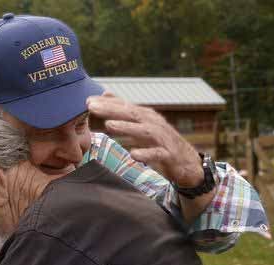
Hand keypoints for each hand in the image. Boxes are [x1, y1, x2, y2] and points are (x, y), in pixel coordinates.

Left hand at [87, 93, 202, 186]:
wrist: (187, 162)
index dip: (106, 103)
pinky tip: (134, 154)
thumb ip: (124, 110)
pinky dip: (146, 154)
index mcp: (146, 116)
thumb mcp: (141, 124)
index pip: (124, 106)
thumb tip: (106, 93)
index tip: (87, 101)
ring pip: (144, 131)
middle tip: (91, 107)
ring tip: (109, 125)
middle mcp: (154, 124)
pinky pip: (157, 154)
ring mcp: (162, 139)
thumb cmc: (160, 142)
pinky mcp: (168, 155)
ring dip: (127, 128)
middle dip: (111, 110)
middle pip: (131, 114)